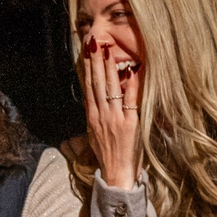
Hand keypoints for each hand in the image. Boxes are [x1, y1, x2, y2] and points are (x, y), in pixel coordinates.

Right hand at [80, 40, 139, 189]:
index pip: (88, 87)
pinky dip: (130, 85)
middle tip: (95, 42)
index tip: (86, 52)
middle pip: (96, 83)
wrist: (116, 173)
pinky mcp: (129, 123)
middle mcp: (101, 115)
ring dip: (109, 68)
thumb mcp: (93, 134)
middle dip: (95, 61)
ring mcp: (115, 118)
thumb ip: (94, 115)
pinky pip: (129, 100)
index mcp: (92, 116)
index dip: (87, 68)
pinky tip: (130, 71)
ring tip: (108, 50)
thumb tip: (91, 100)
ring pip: (110, 88)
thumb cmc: (107, 154)